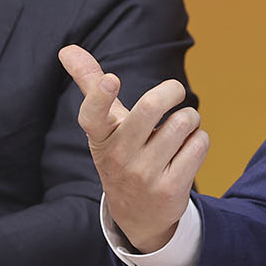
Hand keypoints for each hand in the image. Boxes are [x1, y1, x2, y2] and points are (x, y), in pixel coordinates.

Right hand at [58, 44, 205, 253]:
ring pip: (184, 122)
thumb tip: (67, 49)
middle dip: (172, 90)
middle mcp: (119, 157)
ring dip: (189, 119)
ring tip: (179, 131)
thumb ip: (90, 85)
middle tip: (175, 92)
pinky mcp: (170, 189)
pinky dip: (199, 140)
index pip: (93, 116)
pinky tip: (186, 152)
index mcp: (100, 137)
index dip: (100, 96)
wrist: (138, 215)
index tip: (111, 79)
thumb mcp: (105, 126)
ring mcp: (144, 176)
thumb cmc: (122, 154)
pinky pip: (199, 143)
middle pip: (151, 107)